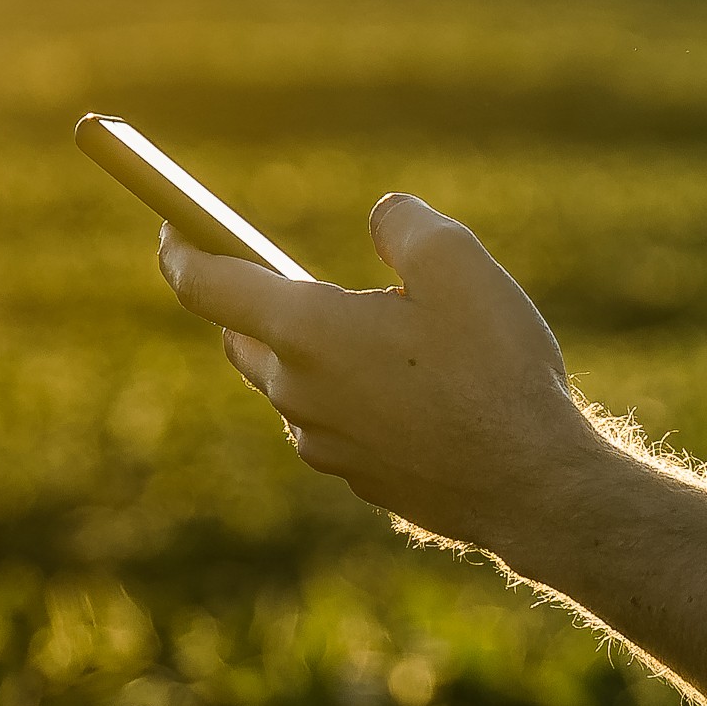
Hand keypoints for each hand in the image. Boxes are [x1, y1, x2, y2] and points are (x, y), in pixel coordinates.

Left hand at [159, 194, 612, 555]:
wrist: (534, 489)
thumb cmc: (496, 372)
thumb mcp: (461, 265)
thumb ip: (405, 223)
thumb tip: (383, 216)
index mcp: (307, 331)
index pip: (205, 284)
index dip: (180, 246)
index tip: (173, 222)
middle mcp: (297, 391)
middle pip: (243, 335)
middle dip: (252, 298)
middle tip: (283, 267)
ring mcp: (322, 442)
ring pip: (292, 380)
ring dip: (315, 349)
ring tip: (379, 329)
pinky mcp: (354, 476)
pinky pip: (333, 420)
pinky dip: (351, 392)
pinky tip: (415, 387)